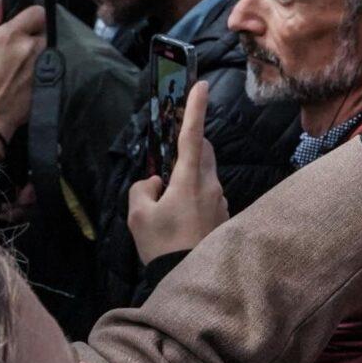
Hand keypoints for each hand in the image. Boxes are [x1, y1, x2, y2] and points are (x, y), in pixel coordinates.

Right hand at [127, 79, 227, 264]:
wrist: (192, 277)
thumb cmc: (163, 245)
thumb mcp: (139, 216)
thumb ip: (143, 189)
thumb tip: (155, 183)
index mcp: (190, 179)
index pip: (193, 135)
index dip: (196, 108)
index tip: (202, 84)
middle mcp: (211, 184)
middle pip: (203, 151)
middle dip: (190, 145)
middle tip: (170, 156)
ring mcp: (220, 200)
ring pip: (205, 175)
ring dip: (188, 176)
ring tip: (167, 204)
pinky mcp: (223, 215)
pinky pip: (207, 195)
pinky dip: (194, 196)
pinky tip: (180, 220)